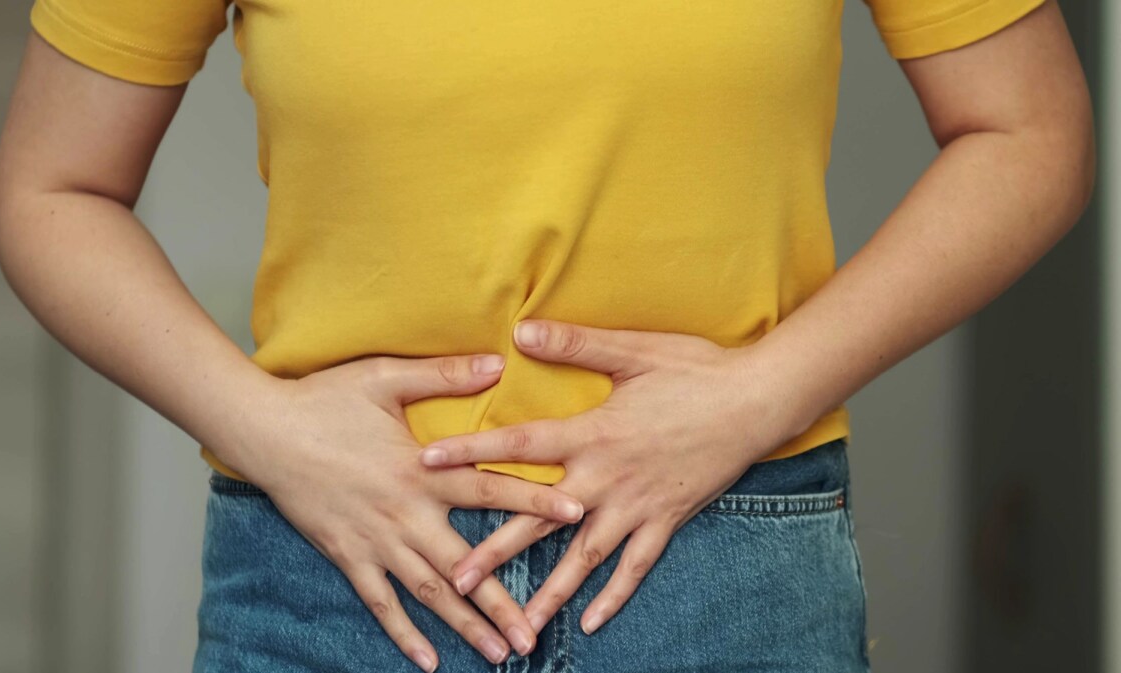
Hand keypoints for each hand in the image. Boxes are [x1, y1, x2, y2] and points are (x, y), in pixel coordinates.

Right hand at [232, 352, 586, 671]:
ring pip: (431, 593)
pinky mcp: (347, 556)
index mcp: (421, 470)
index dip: (535, 500)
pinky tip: (428, 660)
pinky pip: (380, 603)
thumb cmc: (324, 399)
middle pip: (467, 564)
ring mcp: (375, 541)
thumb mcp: (385, 377)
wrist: (263, 431)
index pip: (491, 488)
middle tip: (537, 634)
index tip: (578, 514)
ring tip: (501, 654)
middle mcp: (405, 514)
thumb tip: (499, 363)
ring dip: (467, 626)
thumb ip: (444, 375)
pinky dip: (404, 634)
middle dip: (504, 602)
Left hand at [417, 319, 802, 635]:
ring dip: (548, 592)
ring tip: (515, 626)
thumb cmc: (695, 370)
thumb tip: (520, 329)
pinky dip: (614, 596)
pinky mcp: (666, 521)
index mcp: (593, 434)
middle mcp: (607, 478)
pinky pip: (635, 567)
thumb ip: (575, 344)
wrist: (758, 401)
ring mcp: (637, 506)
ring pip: (583, 557)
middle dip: (495, 552)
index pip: (519, 445)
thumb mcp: (633, 351)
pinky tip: (590, 623)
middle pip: (539, 520)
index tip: (426, 465)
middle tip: (455, 581)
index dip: (470, 452)